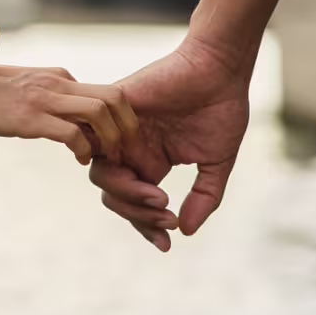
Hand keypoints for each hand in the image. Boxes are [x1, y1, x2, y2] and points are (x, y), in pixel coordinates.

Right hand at [0, 64, 139, 165]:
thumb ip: (47, 100)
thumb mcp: (23, 91)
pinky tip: (78, 160)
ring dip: (111, 139)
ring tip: (106, 158)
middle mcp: (57, 82)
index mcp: (58, 76)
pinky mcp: (29, 118)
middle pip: (115, 97)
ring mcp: (44, 98)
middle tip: (124, 152)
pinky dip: (83, 150)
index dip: (120, 120)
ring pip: (101, 111)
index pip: (106, 93)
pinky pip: (71, 133)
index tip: (118, 143)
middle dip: (128, 127)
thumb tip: (64, 122)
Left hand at [89, 37, 251, 251]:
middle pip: (113, 195)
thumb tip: (184, 232)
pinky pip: (93, 141)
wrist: (221, 69)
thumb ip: (203, 198)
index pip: (135, 203)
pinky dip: (109, 161)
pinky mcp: (114, 110)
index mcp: (150, 162)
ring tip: (159, 197)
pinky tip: (138, 175)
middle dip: (138, 213)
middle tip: (166, 213)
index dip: (147, 227)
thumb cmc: (221, 110)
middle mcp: (130, 149)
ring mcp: (119, 130)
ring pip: (100, 175)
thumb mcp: (217, 164)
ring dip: (128, 194)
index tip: (165, 244)